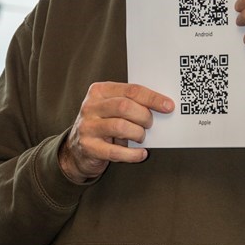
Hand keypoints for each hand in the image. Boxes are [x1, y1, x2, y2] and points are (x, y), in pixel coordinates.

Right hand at [59, 82, 173, 183]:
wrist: (77, 148)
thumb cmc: (102, 124)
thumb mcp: (112, 107)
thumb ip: (130, 102)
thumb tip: (161, 106)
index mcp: (99, 91)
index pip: (130, 90)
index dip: (152, 98)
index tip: (168, 106)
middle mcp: (91, 106)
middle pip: (125, 106)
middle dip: (144, 117)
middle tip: (150, 124)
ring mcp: (87, 127)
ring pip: (121, 127)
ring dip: (138, 134)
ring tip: (140, 137)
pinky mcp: (88, 147)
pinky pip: (116, 151)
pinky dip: (133, 154)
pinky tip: (141, 154)